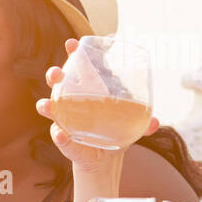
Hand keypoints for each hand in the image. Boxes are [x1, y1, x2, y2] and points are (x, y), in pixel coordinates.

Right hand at [35, 39, 158, 174]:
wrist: (104, 157)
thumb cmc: (115, 130)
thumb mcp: (131, 125)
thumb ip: (144, 123)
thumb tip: (155, 123)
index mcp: (88, 89)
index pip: (78, 66)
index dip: (74, 53)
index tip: (72, 43)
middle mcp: (71, 100)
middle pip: (57, 82)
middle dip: (54, 75)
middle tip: (57, 73)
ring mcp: (64, 118)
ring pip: (49, 107)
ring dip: (46, 105)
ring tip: (47, 105)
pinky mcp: (63, 138)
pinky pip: (57, 135)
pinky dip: (58, 135)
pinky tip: (60, 134)